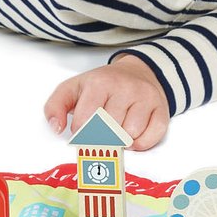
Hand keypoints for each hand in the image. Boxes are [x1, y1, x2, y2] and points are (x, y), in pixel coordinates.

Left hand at [45, 54, 169, 150]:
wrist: (138, 72)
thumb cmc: (102, 86)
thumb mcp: (73, 89)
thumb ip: (55, 107)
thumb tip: (56, 128)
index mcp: (99, 82)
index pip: (85, 121)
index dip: (81, 132)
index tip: (83, 128)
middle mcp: (125, 88)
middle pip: (108, 131)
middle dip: (101, 137)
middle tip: (101, 130)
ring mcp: (145, 98)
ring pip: (129, 136)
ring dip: (121, 140)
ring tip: (117, 129)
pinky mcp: (161, 110)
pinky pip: (149, 139)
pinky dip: (139, 144)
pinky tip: (132, 134)